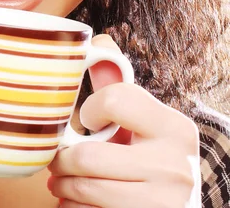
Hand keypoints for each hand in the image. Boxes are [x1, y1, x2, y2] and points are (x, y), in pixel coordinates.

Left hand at [47, 35, 199, 207]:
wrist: (177, 205)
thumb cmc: (151, 154)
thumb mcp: (143, 119)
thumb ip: (118, 84)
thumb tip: (96, 41)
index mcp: (173, 126)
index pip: (114, 100)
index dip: (90, 109)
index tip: (86, 119)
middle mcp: (175, 165)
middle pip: (89, 156)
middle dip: (62, 159)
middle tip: (55, 159)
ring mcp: (164, 200)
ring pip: (87, 189)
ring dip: (63, 186)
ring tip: (60, 181)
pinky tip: (75, 201)